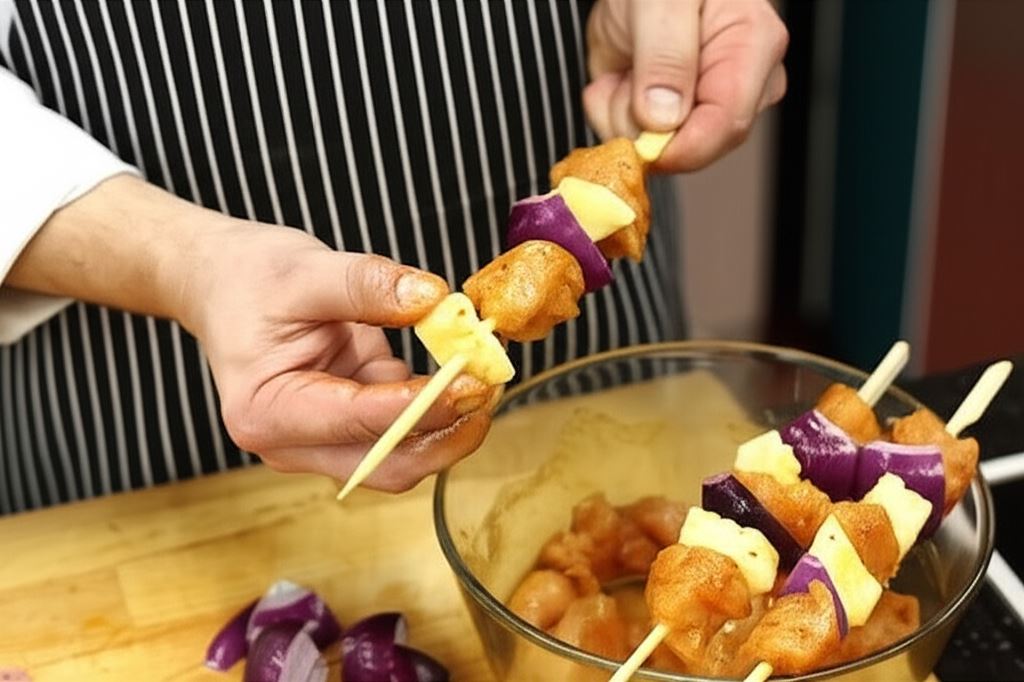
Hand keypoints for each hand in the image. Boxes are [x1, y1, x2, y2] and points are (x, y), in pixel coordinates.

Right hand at [9, 175, 494, 492]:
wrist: (223, 286)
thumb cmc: (250, 280)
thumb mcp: (306, 269)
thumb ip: (369, 285)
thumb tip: (434, 299)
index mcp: (268, 412)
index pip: (358, 421)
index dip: (422, 406)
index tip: (471, 381)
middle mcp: (290, 445)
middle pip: (385, 465)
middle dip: (445, 435)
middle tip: (489, 390)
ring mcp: (319, 444)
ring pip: (400, 458)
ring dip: (448, 428)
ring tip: (484, 380)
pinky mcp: (345, 431)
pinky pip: (401, 434)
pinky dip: (436, 411)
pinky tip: (459, 375)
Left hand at [585, 0, 788, 171]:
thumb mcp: (660, 0)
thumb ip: (665, 56)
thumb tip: (664, 118)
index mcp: (753, 48)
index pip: (728, 123)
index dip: (681, 145)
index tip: (641, 140)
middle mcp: (737, 85)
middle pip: (694, 146)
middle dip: (645, 120)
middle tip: (631, 72)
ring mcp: (702, 105)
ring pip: (657, 148)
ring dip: (622, 110)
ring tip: (628, 63)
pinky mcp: (668, 118)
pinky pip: (632, 140)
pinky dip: (611, 110)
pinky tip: (620, 75)